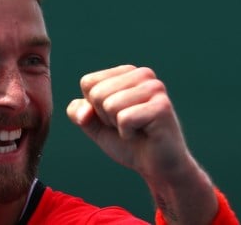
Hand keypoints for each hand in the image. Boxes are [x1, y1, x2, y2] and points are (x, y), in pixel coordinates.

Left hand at [66, 65, 191, 181]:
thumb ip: (78, 113)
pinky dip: (127, 133)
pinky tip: (143, 134)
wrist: (157, 167)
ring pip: (110, 105)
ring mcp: (155, 88)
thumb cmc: (128, 142)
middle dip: (105, 117)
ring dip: (117, 125)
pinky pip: (124, 119)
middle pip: (97, 93)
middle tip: (127, 125)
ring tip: (136, 129)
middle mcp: (143, 74)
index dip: (94, 107)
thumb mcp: (94, 125)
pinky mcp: (162, 106)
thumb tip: (85, 111)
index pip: (88, 83)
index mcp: (126, 72)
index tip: (114, 117)